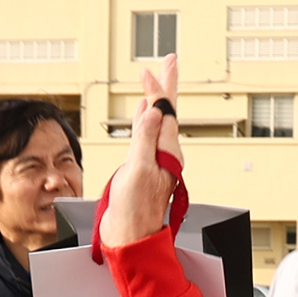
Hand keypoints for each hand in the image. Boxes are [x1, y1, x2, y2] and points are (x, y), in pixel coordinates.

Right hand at [99, 58, 181, 249]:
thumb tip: (154, 111)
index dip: (158, 88)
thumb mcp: (139, 169)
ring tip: (155, 82)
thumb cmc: (134, 208)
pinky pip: (147, 135)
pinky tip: (143, 114)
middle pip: (167, 112)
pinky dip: (145, 120)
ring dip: (157, 100)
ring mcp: (154, 159)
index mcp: (167, 151)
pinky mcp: (143, 167)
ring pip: (158, 122)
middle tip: (168, 61)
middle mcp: (165, 153)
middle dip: (165, 86)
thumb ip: (145, 139)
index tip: (150, 70)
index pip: (166, 111)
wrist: (129, 234)